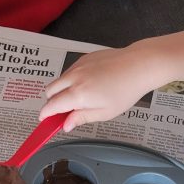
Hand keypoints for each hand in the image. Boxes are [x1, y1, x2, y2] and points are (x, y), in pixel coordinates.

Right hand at [39, 42, 161, 130]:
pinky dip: (71, 80)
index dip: (46, 115)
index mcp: (78, 94)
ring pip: (59, 80)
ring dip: (62, 90)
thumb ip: (81, 118)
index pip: (51, 106)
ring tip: (81, 98)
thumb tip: (65, 125)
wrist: (139, 65)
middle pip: (50, 91)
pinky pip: (69, 71)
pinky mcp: (84, 58)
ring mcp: (78, 66)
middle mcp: (74, 78)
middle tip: (65, 111)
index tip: (45, 120)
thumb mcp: (104, 113)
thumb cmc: (125, 91)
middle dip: (52, 102)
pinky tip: (89, 85)